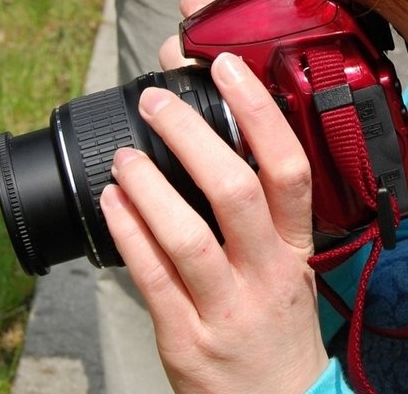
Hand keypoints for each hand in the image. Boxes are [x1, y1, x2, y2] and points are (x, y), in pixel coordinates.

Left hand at [101, 0, 327, 392]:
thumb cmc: (278, 322)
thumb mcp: (288, 263)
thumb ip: (263, 210)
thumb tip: (216, 140)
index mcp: (296, 246)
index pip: (289, 169)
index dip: (260, 112)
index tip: (228, 68)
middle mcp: (268, 272)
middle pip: (235, 190)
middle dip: (191, 135)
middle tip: (157, 101)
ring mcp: (228, 308)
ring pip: (187, 236)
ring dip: (148, 185)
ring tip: (124, 156)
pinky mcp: (188, 338)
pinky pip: (152, 277)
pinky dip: (127, 233)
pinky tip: (111, 202)